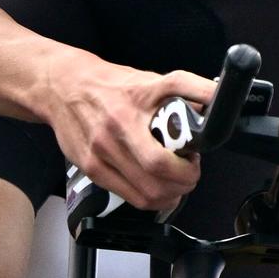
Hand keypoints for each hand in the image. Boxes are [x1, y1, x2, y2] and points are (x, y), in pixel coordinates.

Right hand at [43, 50, 215, 211]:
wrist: (62, 87)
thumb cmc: (109, 84)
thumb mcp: (151, 79)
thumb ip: (184, 91)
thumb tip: (216, 102)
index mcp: (133, 107)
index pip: (165, 146)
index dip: (188, 163)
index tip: (196, 157)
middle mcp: (115, 131)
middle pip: (158, 175)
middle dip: (185, 180)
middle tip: (190, 171)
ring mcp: (101, 153)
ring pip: (147, 193)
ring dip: (171, 194)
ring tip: (175, 181)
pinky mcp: (91, 168)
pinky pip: (129, 196)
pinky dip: (151, 198)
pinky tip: (156, 187)